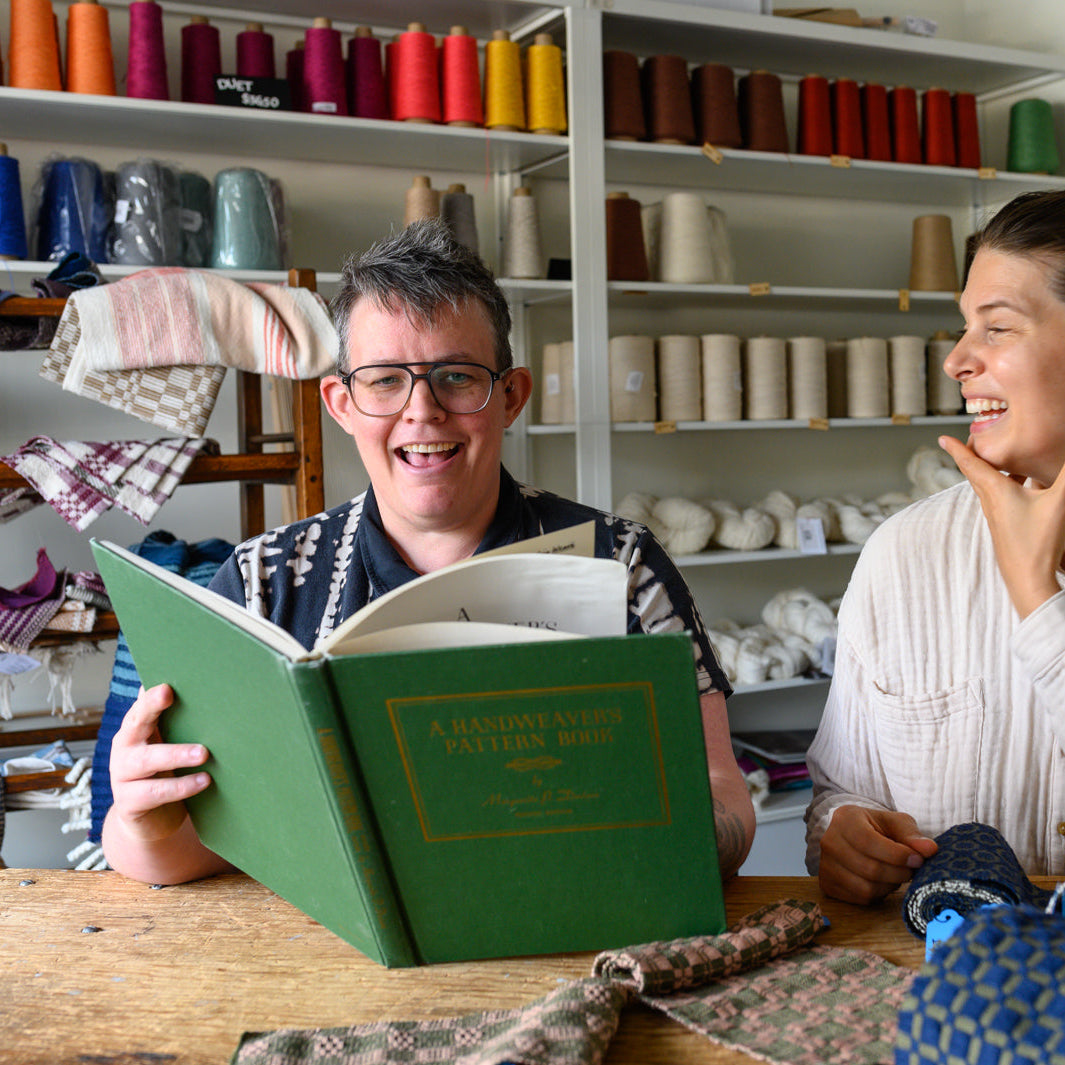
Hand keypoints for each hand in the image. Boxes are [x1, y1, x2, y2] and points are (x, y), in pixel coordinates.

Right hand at [107, 683, 211, 844]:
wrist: (148, 822)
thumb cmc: (164, 773)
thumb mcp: (168, 746)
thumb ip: (178, 723)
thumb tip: (207, 692)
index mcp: (135, 730)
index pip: (141, 706)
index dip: (150, 695)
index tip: (166, 684)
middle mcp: (125, 748)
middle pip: (135, 723)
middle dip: (151, 707)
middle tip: (169, 694)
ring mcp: (122, 775)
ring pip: (147, 760)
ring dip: (176, 754)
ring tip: (204, 753)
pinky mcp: (129, 802)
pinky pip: (156, 792)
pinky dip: (181, 786)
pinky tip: (204, 780)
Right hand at [818, 805, 937, 904]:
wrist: (852, 837)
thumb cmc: (877, 828)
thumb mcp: (895, 823)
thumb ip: (912, 835)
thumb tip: (930, 849)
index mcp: (845, 819)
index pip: (868, 842)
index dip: (897, 855)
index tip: (918, 859)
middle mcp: (829, 841)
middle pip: (869, 868)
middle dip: (898, 873)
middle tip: (911, 870)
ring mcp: (825, 865)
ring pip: (866, 887)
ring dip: (889, 885)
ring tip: (895, 874)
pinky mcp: (827, 884)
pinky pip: (860, 898)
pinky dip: (878, 894)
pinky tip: (882, 882)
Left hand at [939, 435, 1064, 617]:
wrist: (1028, 580)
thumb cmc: (1038, 542)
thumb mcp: (1059, 501)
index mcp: (996, 491)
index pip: (971, 464)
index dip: (957, 449)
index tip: (943, 437)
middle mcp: (990, 503)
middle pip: (977, 474)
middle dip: (976, 455)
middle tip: (977, 440)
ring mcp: (996, 518)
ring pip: (989, 487)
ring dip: (994, 471)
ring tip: (1008, 458)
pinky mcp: (1004, 528)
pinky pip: (1000, 500)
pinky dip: (1006, 486)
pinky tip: (1024, 489)